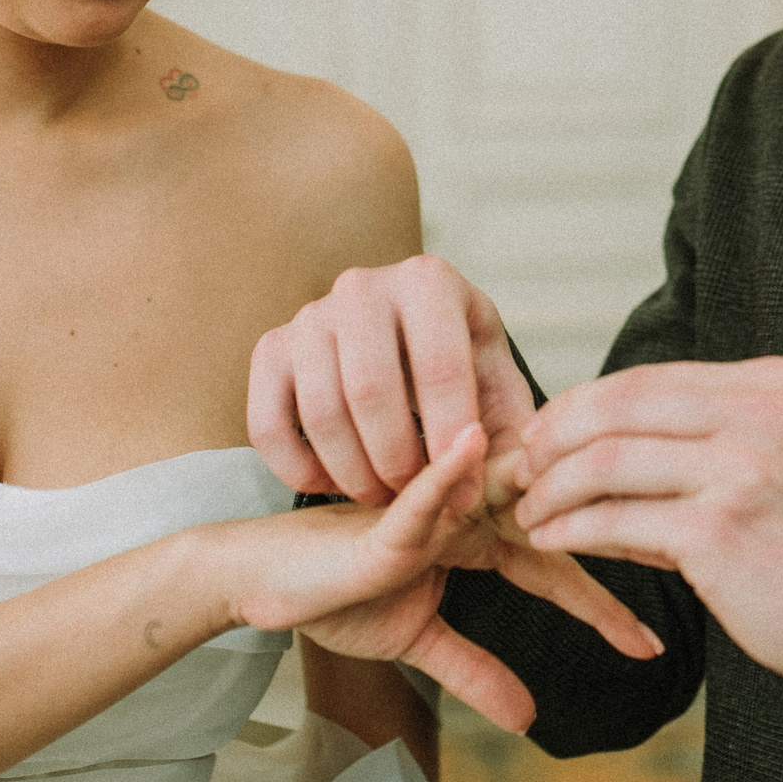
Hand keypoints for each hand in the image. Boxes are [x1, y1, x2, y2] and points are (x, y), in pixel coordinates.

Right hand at [229, 427, 663, 732]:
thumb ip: (474, 671)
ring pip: (497, 490)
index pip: (554, 565)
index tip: (651, 644)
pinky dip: (446, 473)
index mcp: (474, 537)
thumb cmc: (336, 593)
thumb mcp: (419, 642)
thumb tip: (529, 719)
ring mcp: (424, 509)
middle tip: (671, 549)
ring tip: (618, 493)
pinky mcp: (381, 515)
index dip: (601, 601)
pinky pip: (419, 494)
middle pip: (548, 516)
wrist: (260, 579)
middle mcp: (459, 512)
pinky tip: (476, 450)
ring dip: (555, 487)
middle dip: (607, 533)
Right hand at [249, 255, 535, 506]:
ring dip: (352, 474)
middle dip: (398, 463)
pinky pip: (268, 424)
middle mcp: (364, 285)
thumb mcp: (498, 391)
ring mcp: (311, 314)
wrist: (407, 341)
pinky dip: (297, 470)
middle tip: (416, 499)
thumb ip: (512, 435)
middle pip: (370, 390)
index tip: (465, 500)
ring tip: (383, 497)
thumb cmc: (462, 371)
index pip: (439, 369)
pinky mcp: (272, 347)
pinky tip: (331, 485)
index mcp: (430, 281)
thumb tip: (514, 478)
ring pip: (320, 412)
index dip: (453, 447)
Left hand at [511, 357, 782, 707]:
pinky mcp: (719, 529)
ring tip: (528, 511)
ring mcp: (741, 467)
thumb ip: (695, 447)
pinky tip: (552, 541)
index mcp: (770, 385)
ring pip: (606, 460)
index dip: (580, 405)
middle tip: (518, 470)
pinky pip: (615, 520)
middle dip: (552, 438)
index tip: (542, 435)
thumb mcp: (770, 468)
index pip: (646, 380)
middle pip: (616, 407)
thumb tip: (593, 449)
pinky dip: (571, 530)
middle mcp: (758, 412)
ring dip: (551, 488)